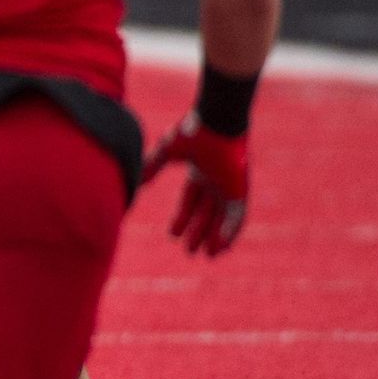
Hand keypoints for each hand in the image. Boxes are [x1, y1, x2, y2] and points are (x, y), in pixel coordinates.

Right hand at [142, 114, 248, 255]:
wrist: (215, 123)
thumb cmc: (192, 132)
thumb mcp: (166, 152)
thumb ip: (152, 166)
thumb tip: (137, 181)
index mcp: (200, 173)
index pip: (190, 201)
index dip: (182, 219)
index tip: (172, 236)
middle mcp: (216, 182)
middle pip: (207, 214)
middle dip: (198, 233)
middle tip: (190, 252)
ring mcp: (230, 186)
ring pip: (223, 218)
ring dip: (215, 237)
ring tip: (207, 256)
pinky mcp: (240, 189)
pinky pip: (237, 215)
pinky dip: (230, 231)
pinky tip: (220, 246)